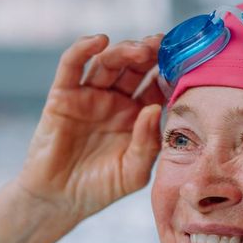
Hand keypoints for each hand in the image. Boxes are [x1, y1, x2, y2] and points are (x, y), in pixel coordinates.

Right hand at [16, 32, 167, 221]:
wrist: (58, 201)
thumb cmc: (99, 189)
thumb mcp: (134, 172)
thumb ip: (147, 144)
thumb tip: (155, 109)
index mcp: (137, 116)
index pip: (156, 86)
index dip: (169, 72)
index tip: (183, 62)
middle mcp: (115, 101)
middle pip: (134, 67)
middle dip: (150, 53)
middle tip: (162, 45)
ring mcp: (89, 96)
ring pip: (108, 62)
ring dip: (124, 50)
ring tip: (140, 49)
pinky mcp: (63, 96)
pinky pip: (72, 66)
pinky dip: (83, 49)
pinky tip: (99, 41)